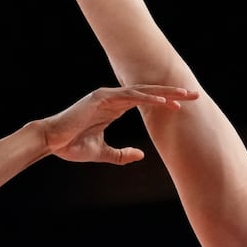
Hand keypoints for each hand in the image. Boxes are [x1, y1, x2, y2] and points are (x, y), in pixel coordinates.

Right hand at [38, 85, 198, 164]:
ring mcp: (107, 96)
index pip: (144, 101)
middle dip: (172, 93)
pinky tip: (164, 101)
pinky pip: (129, 96)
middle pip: (148, 92)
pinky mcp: (101, 98)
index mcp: (113, 107)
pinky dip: (147, 98)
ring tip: (185, 95)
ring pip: (142, 91)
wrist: (52, 142)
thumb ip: (121, 154)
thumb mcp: (102, 152)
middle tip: (194, 94)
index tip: (183, 105)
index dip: (165, 102)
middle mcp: (112, 98)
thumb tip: (140, 155)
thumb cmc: (72, 146)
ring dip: (165, 92)